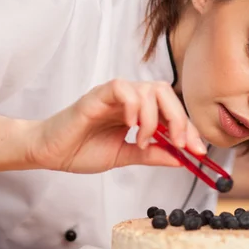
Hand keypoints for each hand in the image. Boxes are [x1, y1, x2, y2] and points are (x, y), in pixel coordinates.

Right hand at [26, 79, 205, 172]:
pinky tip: (130, 126)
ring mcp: (114, 95)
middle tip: (182, 144)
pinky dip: (133, 106)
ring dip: (154, 118)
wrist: (50, 153)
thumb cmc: (82, 150)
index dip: (188, 129)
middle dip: (180, 120)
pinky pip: (122, 88)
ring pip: (149, 89)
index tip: (198, 152)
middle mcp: (130, 99)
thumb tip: (181, 159)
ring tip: (143, 141)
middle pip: (166, 93)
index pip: (172, 111)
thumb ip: (152, 154)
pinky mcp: (97, 94)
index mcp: (138, 112)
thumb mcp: (125, 156)